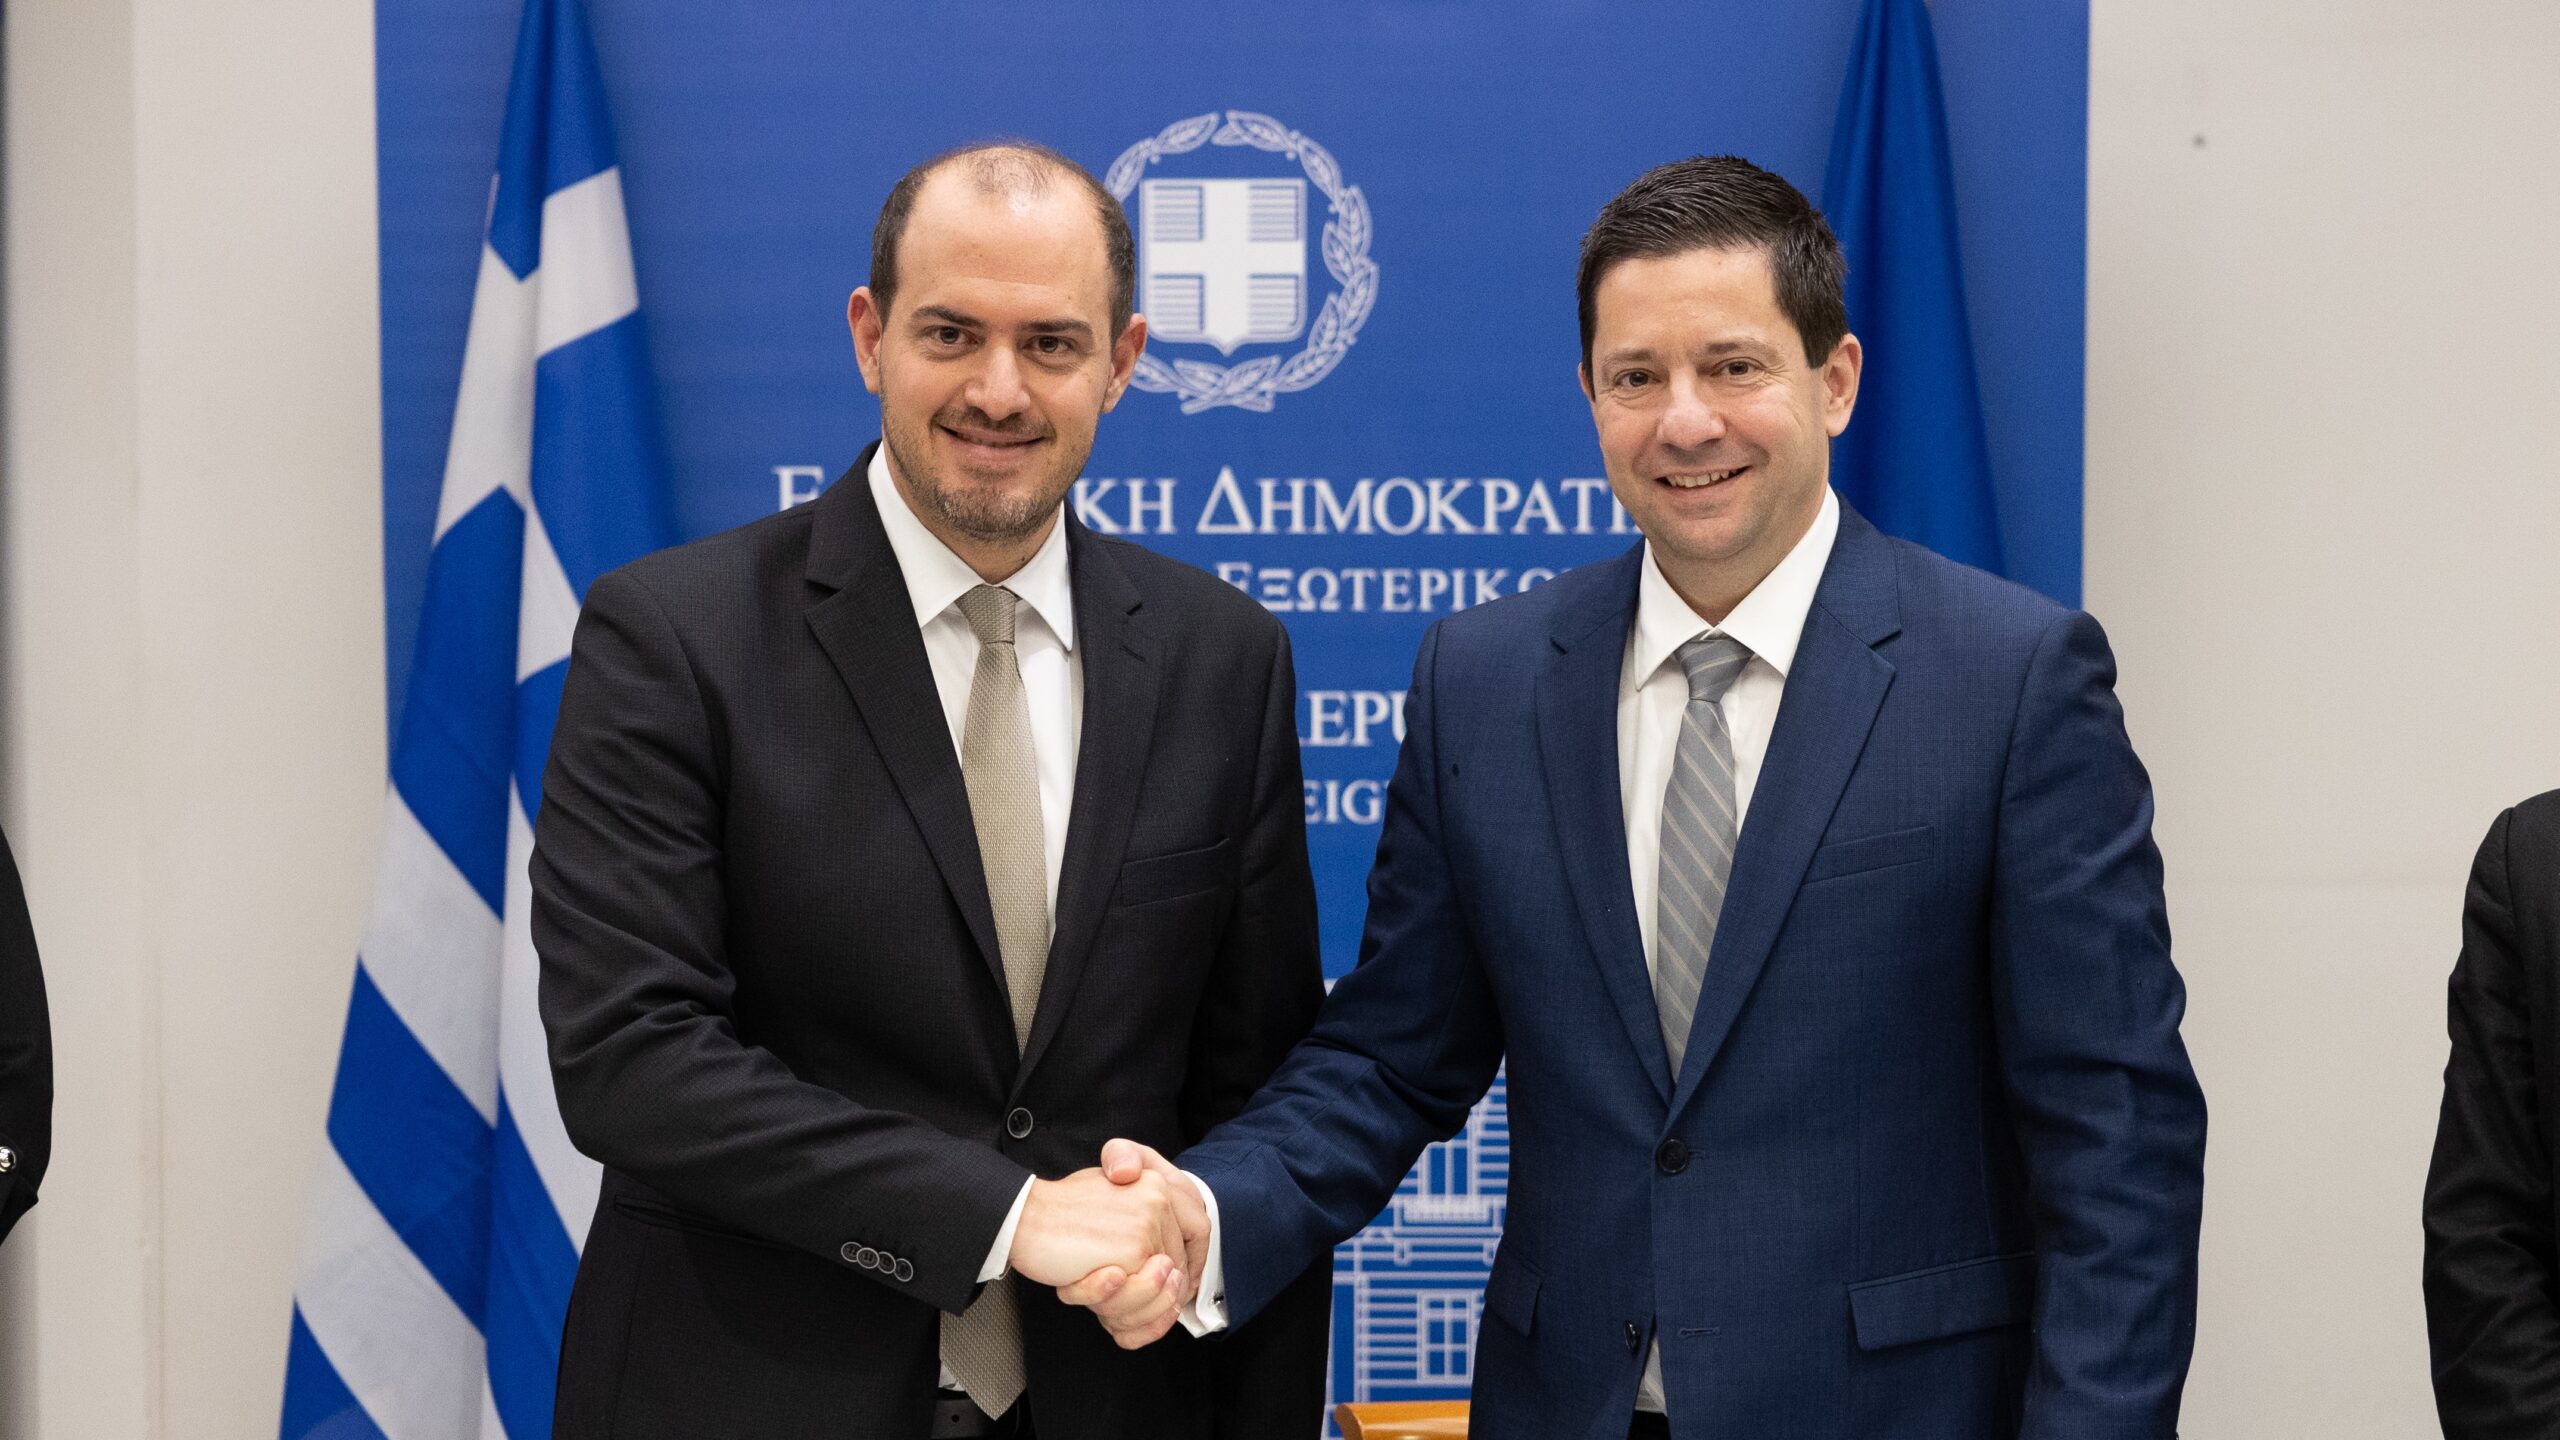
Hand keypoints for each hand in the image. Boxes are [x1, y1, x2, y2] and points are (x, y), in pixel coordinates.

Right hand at [1006, 1166, 1187, 1295]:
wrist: (1025, 1217)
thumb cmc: (1061, 1212)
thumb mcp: (1110, 1201)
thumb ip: (1145, 1221)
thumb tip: (1173, 1268)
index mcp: (1156, 1184)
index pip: (1198, 1232)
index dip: (1189, 1265)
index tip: (1174, 1284)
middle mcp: (1159, 1200)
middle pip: (1182, 1269)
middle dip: (1157, 1296)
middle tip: (1126, 1294)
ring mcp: (1148, 1225)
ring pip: (1164, 1289)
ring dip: (1136, 1305)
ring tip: (1108, 1287)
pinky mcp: (1133, 1250)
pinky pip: (1142, 1297)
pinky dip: (1121, 1302)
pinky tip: (1101, 1279)